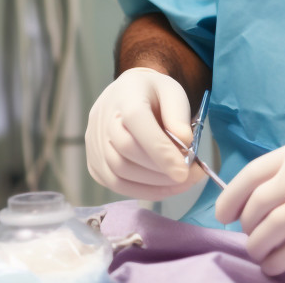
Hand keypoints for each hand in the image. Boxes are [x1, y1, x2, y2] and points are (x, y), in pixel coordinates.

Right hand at [85, 67, 204, 199]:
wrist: (129, 93)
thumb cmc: (154, 93)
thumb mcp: (173, 93)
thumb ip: (178, 116)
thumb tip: (185, 144)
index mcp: (125, 95)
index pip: (137, 121)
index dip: (160, 149)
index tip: (184, 170)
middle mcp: (103, 119)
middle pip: (126, 150)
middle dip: (160, 168)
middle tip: (190, 174)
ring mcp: (94, 143)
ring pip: (119, 172)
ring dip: (153, 183)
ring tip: (181, 180)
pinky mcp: (94, 163)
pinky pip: (116, 184)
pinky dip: (142, 190)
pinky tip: (164, 186)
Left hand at [216, 136, 284, 275]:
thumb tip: (253, 205)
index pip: (251, 174)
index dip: (230, 198)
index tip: (224, 215)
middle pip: (257, 204)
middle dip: (247, 226)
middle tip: (252, 236)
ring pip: (269, 229)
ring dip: (258, 247)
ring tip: (261, 254)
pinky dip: (276, 261)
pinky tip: (275, 265)